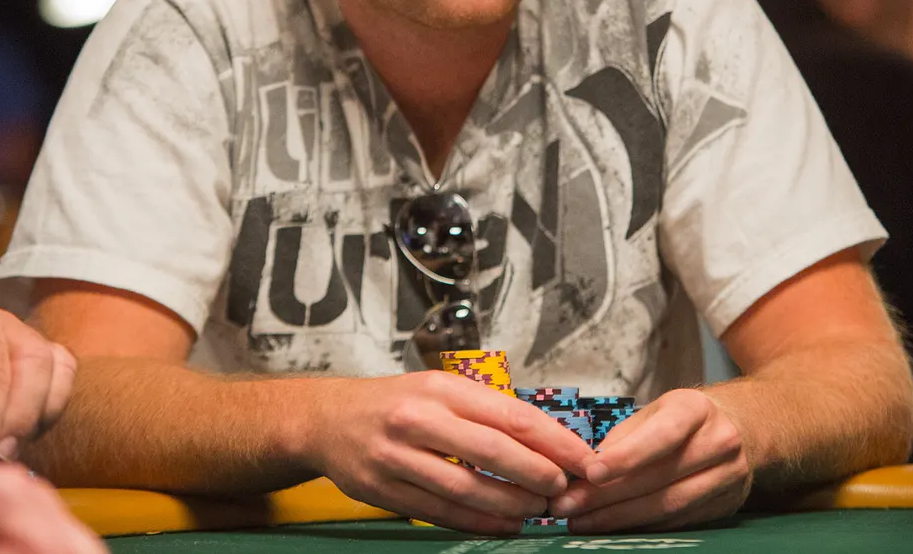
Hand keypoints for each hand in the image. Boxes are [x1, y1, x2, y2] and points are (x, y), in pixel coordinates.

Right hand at [302, 370, 597, 533]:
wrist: (328, 420)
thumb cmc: (395, 403)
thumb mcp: (439, 388)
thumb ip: (486, 410)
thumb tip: (547, 438)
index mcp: (441, 388)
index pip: (512, 415)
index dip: (554, 441)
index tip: (583, 458)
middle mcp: (418, 419)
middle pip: (493, 451)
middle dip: (539, 474)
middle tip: (564, 488)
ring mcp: (397, 457)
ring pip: (467, 488)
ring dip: (511, 504)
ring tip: (537, 509)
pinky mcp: (384, 491)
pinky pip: (441, 513)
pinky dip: (478, 522)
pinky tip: (504, 524)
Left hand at [550, 388, 749, 532]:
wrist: (742, 429)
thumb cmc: (684, 419)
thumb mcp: (655, 412)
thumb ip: (621, 439)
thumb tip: (581, 470)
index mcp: (696, 409)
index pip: (661, 436)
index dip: (626, 457)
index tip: (590, 473)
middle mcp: (719, 441)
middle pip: (660, 477)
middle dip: (607, 496)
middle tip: (568, 506)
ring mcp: (729, 476)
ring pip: (669, 506)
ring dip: (619, 518)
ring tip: (583, 522)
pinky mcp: (727, 505)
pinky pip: (677, 522)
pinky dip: (642, 526)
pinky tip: (614, 527)